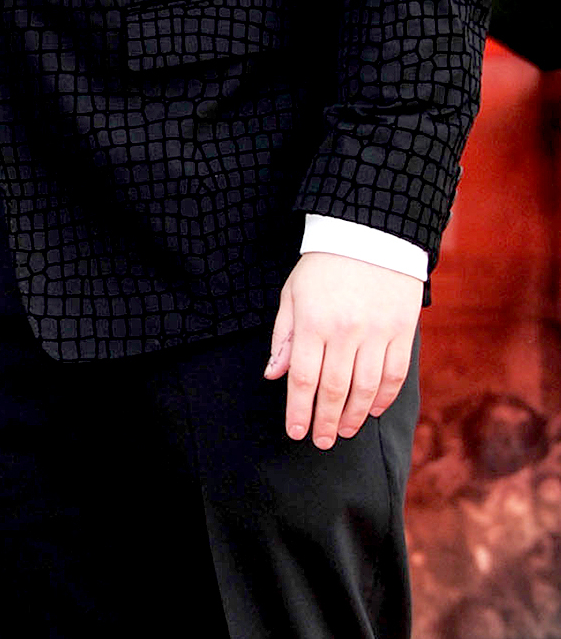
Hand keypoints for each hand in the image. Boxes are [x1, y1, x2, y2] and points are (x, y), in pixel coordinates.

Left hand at [265, 251, 422, 446]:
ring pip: (366, 388)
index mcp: (313, 322)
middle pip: (334, 389)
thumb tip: (273, 376)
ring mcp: (377, 333)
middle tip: (319, 441)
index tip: (296, 432)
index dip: (299, 410)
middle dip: (325, 421)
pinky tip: (371, 410)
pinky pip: (394, 375)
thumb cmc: (322, 267)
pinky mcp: (402, 332)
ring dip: (353, 416)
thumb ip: (284, 337)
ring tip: (342, 431)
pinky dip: (383, 398)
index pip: (304, 378)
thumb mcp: (292, 295)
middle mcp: (345, 332)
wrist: (369, 235)